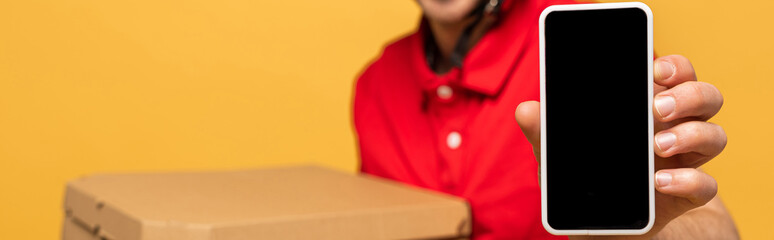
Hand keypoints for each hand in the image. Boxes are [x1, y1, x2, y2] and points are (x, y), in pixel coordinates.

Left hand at [515, 55, 725, 238]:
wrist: (602, 229)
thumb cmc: (585, 179)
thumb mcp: (560, 157)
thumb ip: (546, 134)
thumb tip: (525, 110)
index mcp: (646, 109)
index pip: (674, 75)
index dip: (675, 67)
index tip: (655, 68)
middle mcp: (672, 129)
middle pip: (705, 97)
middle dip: (688, 95)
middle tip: (657, 107)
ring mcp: (685, 162)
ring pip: (716, 136)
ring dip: (692, 134)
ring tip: (658, 146)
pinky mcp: (688, 196)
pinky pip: (707, 185)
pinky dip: (688, 181)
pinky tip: (660, 183)